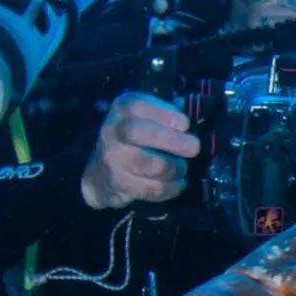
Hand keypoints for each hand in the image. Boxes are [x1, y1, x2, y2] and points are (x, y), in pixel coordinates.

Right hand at [80, 93, 201, 210]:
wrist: (101, 171)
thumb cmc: (134, 137)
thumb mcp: (146, 115)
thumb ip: (166, 113)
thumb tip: (187, 119)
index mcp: (123, 108)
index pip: (139, 106)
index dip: (166, 115)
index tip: (185, 125)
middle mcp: (114, 131)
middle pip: (146, 135)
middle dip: (176, 142)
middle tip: (194, 148)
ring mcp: (114, 159)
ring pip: (155, 166)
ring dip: (177, 169)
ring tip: (181, 168)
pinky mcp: (121, 184)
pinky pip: (154, 188)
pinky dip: (172, 188)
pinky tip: (178, 183)